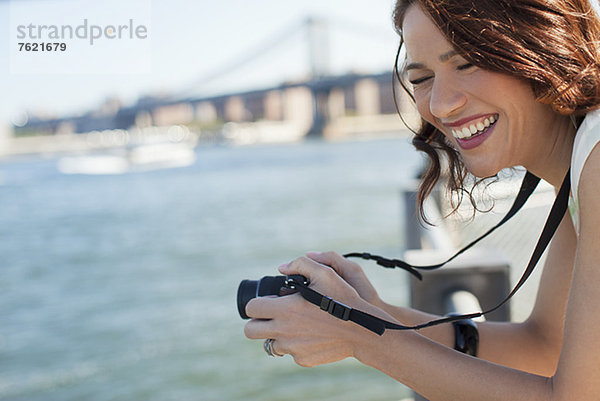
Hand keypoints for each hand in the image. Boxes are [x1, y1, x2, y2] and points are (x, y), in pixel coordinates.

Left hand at [244, 256, 382, 366]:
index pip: (251, 309)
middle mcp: (284, 331)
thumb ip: (299, 264)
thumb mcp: (325, 273)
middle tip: (271, 316)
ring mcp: (292, 348)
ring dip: (276, 334)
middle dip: (257, 322)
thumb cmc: (343, 299)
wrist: (363, 331)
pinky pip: (290, 353)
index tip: (268, 301)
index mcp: (284, 309)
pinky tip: (311, 335)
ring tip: (294, 325)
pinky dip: (296, 345)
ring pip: (269, 344)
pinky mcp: (303, 360)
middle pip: (250, 331)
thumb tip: (281, 268)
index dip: (257, 303)